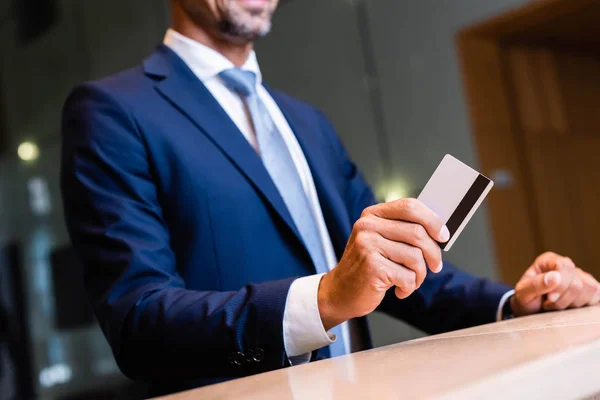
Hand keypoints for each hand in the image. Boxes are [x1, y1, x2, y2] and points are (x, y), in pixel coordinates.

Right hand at [318, 199, 449, 329]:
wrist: (340, 292)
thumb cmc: (366, 267)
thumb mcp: (381, 242)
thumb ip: (404, 232)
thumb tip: (440, 232)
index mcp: (372, 215)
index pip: (409, 206)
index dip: (432, 220)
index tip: (443, 235)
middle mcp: (367, 226)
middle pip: (417, 232)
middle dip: (433, 253)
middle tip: (435, 266)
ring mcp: (367, 245)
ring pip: (415, 257)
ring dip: (420, 275)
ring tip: (410, 281)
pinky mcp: (371, 267)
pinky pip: (407, 276)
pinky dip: (409, 287)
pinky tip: (399, 290)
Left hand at [511, 252, 599, 316]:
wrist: (531, 310)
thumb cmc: (526, 299)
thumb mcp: (523, 293)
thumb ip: (536, 284)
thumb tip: (555, 276)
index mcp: (548, 260)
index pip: (564, 266)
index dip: (560, 285)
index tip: (549, 298)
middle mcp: (566, 266)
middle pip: (577, 283)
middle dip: (562, 300)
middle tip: (548, 304)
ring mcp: (580, 276)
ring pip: (590, 289)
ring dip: (573, 303)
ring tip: (557, 305)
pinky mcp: (589, 289)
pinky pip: (598, 295)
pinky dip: (585, 305)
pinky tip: (570, 306)